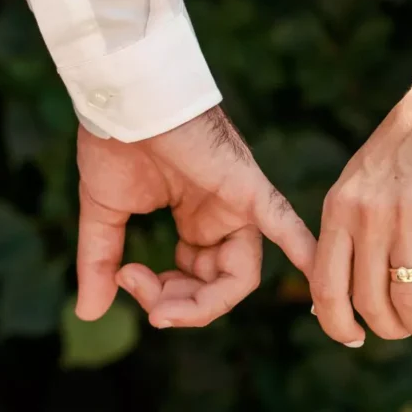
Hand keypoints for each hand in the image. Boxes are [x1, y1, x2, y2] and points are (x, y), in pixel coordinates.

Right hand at [75, 106, 315, 327]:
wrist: (121, 99)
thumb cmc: (114, 142)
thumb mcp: (105, 214)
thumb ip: (100, 262)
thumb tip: (90, 312)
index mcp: (194, 220)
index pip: (194, 281)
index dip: (163, 296)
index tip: (124, 280)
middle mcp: (222, 217)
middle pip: (218, 286)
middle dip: (180, 305)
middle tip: (148, 305)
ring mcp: (237, 204)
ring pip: (241, 274)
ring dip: (203, 302)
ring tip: (163, 307)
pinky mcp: (247, 188)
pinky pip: (284, 225)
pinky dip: (304, 255)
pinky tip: (322, 288)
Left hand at [310, 72, 411, 346]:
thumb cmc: (404, 150)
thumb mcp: (357, 184)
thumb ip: (344, 233)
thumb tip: (327, 297)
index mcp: (339, 209)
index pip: (326, 287)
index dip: (336, 324)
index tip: (354, 338)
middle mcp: (368, 217)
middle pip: (368, 301)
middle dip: (387, 329)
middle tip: (402, 332)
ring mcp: (410, 219)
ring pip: (408, 300)